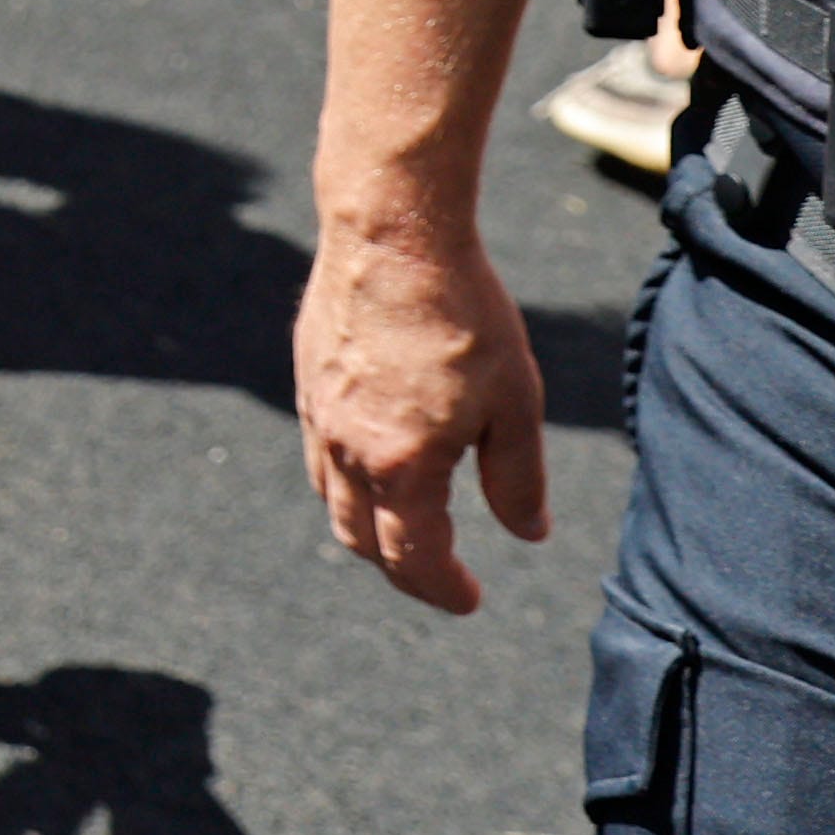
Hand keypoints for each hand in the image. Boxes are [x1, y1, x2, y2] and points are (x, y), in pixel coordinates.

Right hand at [297, 208, 551, 612]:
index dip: (444, 590)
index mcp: (402, 467)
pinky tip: (380, 460)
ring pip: (332, 500)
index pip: (414, 559)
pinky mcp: (307, 380)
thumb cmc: (465, 316)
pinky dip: (348, 481)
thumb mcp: (515, 403)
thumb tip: (528, 533)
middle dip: (402, 570)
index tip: (471, 600)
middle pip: (360, 540)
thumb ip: (518, 479)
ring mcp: (317, 415)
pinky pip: (318, 454)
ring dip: (369, 528)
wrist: (392, 235)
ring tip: (409, 525)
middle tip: (442, 574)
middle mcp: (347, 451)